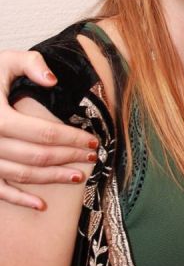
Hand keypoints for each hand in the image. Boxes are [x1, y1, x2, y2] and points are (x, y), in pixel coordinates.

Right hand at [0, 50, 95, 209]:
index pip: (45, 134)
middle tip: (92, 156)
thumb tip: (53, 80)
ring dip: (52, 178)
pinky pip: (0, 190)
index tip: (92, 141)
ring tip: (77, 175)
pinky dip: (20, 199)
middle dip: (69, 157)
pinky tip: (41, 205)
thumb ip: (30, 64)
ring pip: (23, 175)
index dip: (72, 139)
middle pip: (38, 156)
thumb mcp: (4, 61)